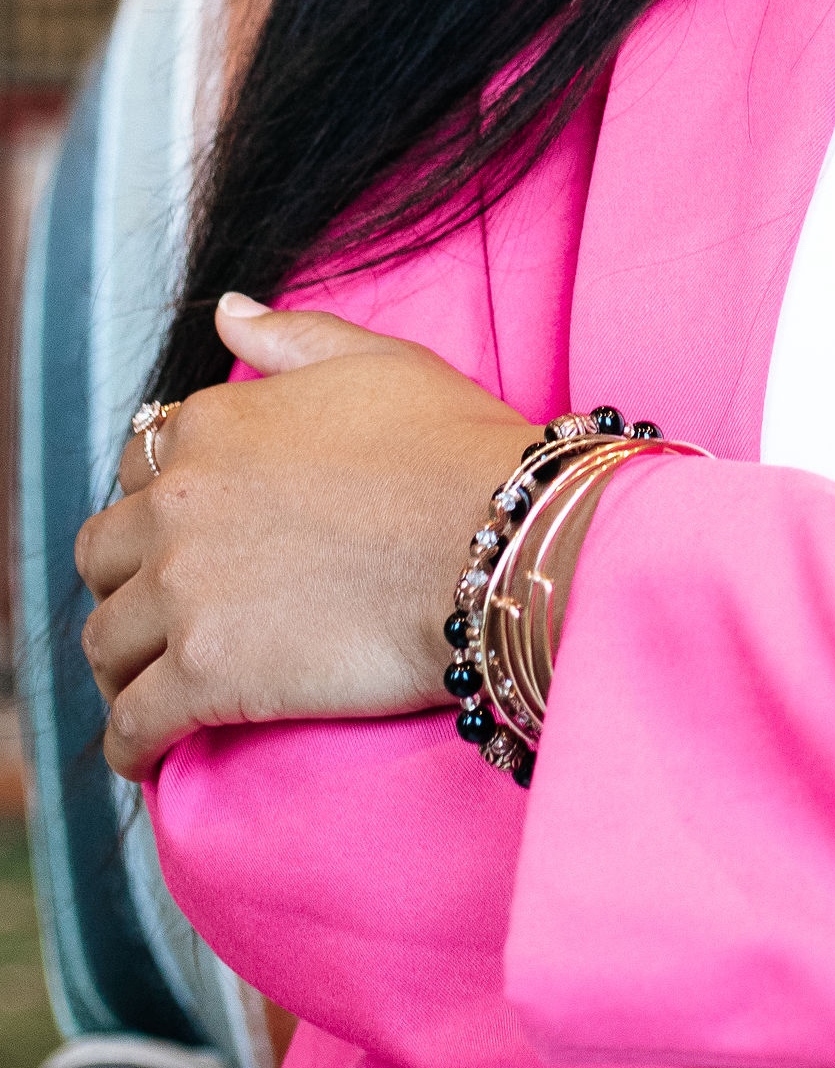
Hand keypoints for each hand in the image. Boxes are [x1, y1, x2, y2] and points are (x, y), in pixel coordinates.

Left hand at [75, 293, 536, 781]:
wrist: (499, 539)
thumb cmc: (457, 449)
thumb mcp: (379, 362)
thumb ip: (292, 337)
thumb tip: (228, 312)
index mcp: (212, 425)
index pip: (139, 471)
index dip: (159, 507)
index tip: (188, 540)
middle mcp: (178, 500)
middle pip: (103, 556)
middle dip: (123, 586)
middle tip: (163, 616)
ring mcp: (183, 589)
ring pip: (105, 643)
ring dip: (121, 669)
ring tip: (152, 689)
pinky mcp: (204, 674)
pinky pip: (133, 724)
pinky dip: (133, 746)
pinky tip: (149, 756)